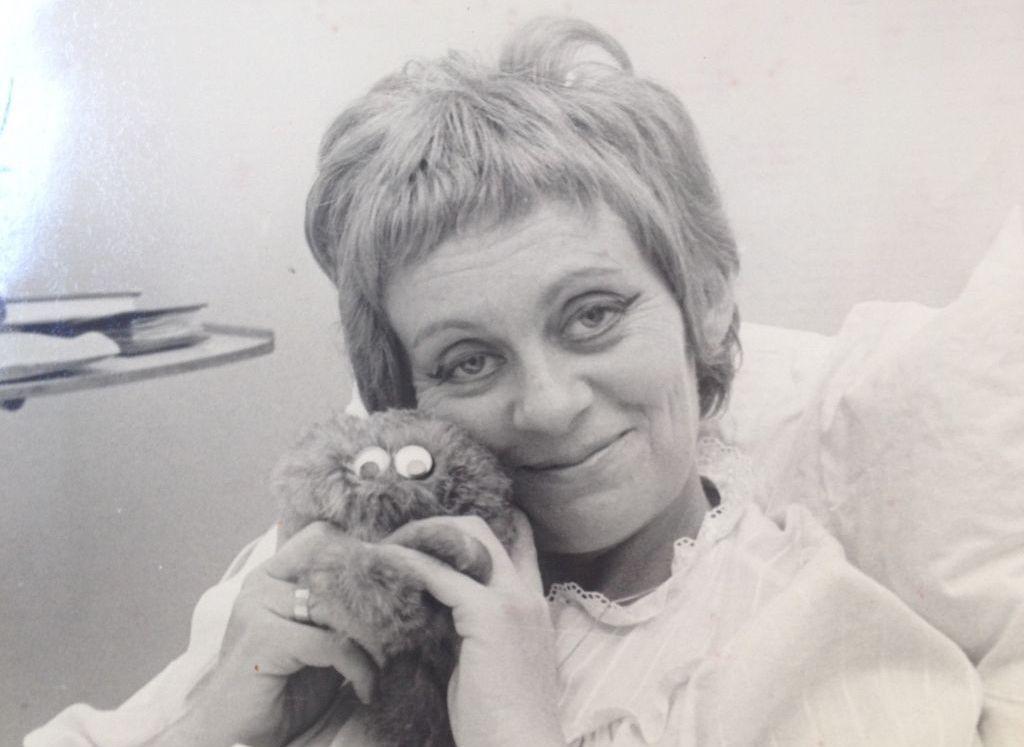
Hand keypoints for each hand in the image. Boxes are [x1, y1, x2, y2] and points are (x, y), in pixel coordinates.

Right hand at [152, 522, 378, 746]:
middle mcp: (262, 582)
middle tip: (398, 632)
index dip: (361, 558)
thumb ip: (340, 611)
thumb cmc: (280, 689)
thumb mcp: (318, 639)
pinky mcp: (264, 638)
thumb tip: (395, 588)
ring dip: (372, 639)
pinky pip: (333, 643)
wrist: (231, 735)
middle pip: (337, 567)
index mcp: (272, 574)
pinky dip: (359, 668)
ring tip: (383, 665)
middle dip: (375, 602)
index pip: (323, 537)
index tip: (392, 591)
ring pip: (338, 605)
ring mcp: (258, 606)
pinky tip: (365, 689)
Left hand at [380, 510, 564, 746]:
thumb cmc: (498, 720)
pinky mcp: (490, 615)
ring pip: (465, 536)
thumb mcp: (486, 660)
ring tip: (386, 545)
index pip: (517, 540)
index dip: (474, 528)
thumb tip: (431, 606)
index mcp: (533, 605)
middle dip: (438, 525)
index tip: (435, 529)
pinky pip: (439, 572)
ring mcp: (513, 601)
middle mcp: (527, 594)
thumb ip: (470, 626)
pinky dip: (408, 561)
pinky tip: (384, 561)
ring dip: (420, 535)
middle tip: (399, 538)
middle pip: (483, 529)